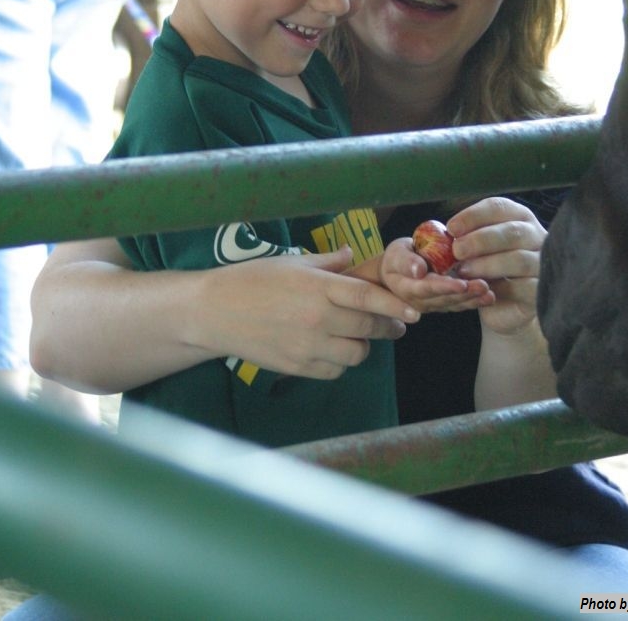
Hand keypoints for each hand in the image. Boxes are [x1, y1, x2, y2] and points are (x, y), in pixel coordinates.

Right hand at [197, 245, 419, 379]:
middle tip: (394, 323)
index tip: (414, 312)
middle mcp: (317, 318)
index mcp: (318, 287)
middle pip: (369, 327)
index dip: (395, 306)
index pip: (368, 298)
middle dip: (388, 326)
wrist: (213, 312)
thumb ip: (328, 263)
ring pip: (356, 354)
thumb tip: (353, 256)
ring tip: (356, 334)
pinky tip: (333, 348)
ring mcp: (307, 346)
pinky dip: (340, 362)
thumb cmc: (251, 280)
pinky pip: (334, 371)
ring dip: (362, 344)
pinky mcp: (296, 367)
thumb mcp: (292, 263)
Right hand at [378, 238, 493, 313]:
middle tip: (484, 286)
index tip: (461, 284)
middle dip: (465, 294)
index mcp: (407, 287)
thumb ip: (405, 261)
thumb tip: (418, 270)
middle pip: (444, 298)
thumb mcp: (396, 253)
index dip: (444, 287)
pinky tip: (489, 297)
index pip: (426, 288)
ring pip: (454, 304)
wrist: (398, 271)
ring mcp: (433, 305)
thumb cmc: (398, 257)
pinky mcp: (443, 305)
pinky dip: (474, 302)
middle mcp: (420, 302)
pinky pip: (459, 305)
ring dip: (472, 299)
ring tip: (489, 293)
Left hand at [447, 197, 543, 334]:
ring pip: (519, 259)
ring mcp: (542, 264)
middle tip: (457, 250)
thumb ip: (463, 239)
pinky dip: (501, 288)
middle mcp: (535, 236)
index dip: (474, 216)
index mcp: (518, 218)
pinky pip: (524, 287)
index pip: (499, 207)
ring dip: (488, 264)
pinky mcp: (542, 291)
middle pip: (512, 231)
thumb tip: (441, 234)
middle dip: (481, 240)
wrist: (505, 307)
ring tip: (464, 272)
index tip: (451, 228)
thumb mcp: (473, 251)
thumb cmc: (487, 270)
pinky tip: (483, 290)